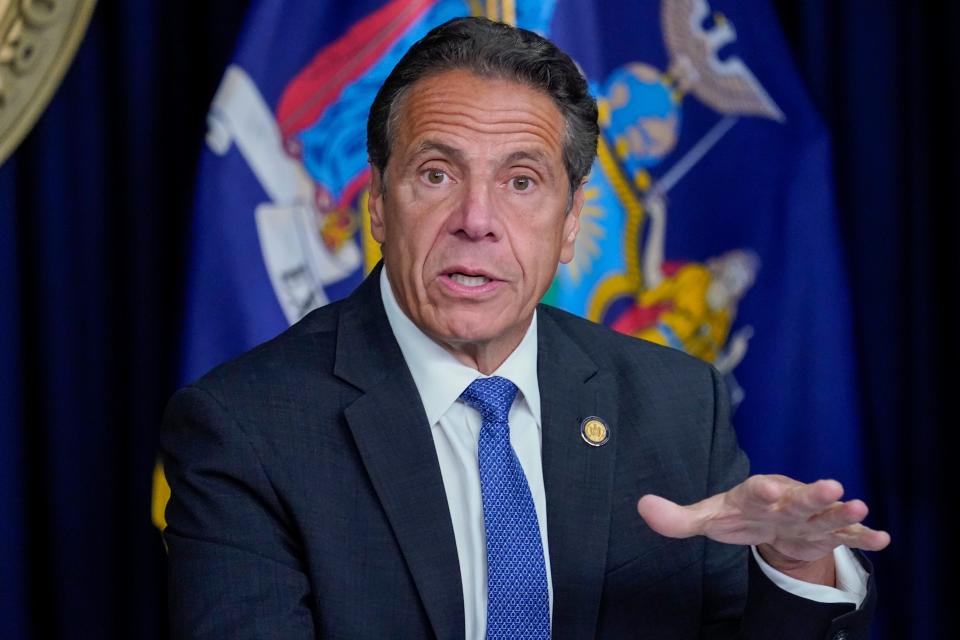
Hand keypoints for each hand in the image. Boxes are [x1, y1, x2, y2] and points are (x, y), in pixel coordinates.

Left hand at [637, 475, 890, 583]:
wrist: (767, 521)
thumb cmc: (737, 514)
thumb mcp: (707, 518)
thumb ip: (676, 517)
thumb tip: (641, 507)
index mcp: (755, 494)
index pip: (756, 492)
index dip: (762, 490)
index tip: (768, 487)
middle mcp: (786, 501)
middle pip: (800, 498)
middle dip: (815, 493)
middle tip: (832, 485)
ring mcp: (808, 517)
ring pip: (827, 514)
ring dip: (843, 511)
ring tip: (860, 505)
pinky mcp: (825, 534)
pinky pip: (847, 536)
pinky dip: (864, 537)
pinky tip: (883, 540)